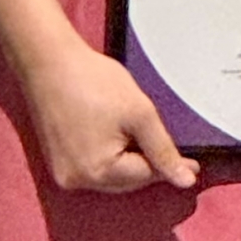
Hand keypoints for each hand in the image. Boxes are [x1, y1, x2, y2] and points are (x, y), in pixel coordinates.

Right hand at [20, 32, 199, 194]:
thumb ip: (163, 150)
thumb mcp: (138, 113)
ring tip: (130, 132)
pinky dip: (105, 154)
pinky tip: (109, 132)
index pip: (146, 176)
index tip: (193, 161)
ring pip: (109, 175)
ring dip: (125, 159)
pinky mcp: (55, 160)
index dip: (168, 163)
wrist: (47, 58)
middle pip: (127, 179)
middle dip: (144, 161)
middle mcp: (77, 180)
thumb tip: (185, 181)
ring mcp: (63, 172)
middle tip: (157, 137)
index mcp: (99, 172)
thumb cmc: (92, 80)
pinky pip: (91, 166)